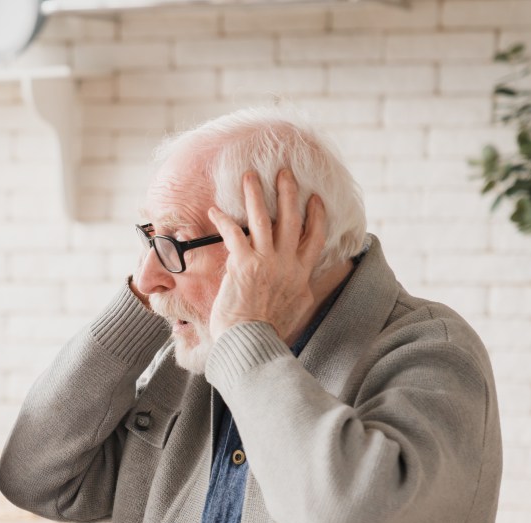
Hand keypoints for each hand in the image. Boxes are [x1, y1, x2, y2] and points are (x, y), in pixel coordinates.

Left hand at [208, 169, 326, 344]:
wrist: (252, 342)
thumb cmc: (270, 331)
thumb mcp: (297, 308)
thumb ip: (301, 289)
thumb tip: (306, 282)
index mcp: (301, 273)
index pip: (316, 237)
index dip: (316, 215)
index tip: (314, 199)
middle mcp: (287, 263)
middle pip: (292, 219)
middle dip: (288, 192)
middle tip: (284, 172)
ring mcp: (266, 262)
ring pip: (263, 219)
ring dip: (255, 194)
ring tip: (250, 176)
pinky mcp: (243, 265)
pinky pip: (233, 234)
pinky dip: (223, 220)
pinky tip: (213, 210)